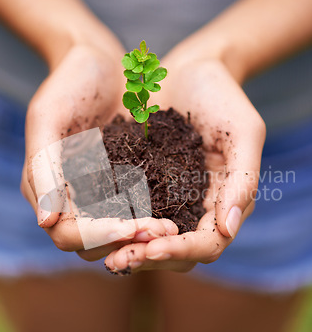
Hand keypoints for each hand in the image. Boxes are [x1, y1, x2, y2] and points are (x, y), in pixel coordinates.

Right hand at [21, 43, 177, 261]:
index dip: (97, 236)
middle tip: (161, 231)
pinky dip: (154, 218)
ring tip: (172, 228)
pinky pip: (139, 213)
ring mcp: (100, 195)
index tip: (130, 228)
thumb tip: (45, 221)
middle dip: (126, 242)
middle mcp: (73, 200)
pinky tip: (178, 215)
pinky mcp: (126, 185)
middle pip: (95, 243)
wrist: (102, 63)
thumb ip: (43, 166)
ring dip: (144, 237)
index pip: (67, 233)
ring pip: (119, 234)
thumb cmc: (69, 83)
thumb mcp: (48, 118)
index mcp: (47, 190)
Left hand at [104, 57, 265, 272]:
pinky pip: (127, 214)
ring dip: (126, 250)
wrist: (191, 69)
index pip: (207, 244)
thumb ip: (243, 179)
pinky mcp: (143, 186)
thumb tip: (230, 228)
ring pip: (148, 241)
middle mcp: (195, 209)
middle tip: (116, 261)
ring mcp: (168, 200)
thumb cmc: (223, 96)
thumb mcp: (243, 132)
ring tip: (101, 252)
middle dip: (147, 259)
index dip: (181, 251)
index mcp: (223, 202)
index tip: (152, 248)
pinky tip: (89, 224)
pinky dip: (112, 225)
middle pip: (175, 253)